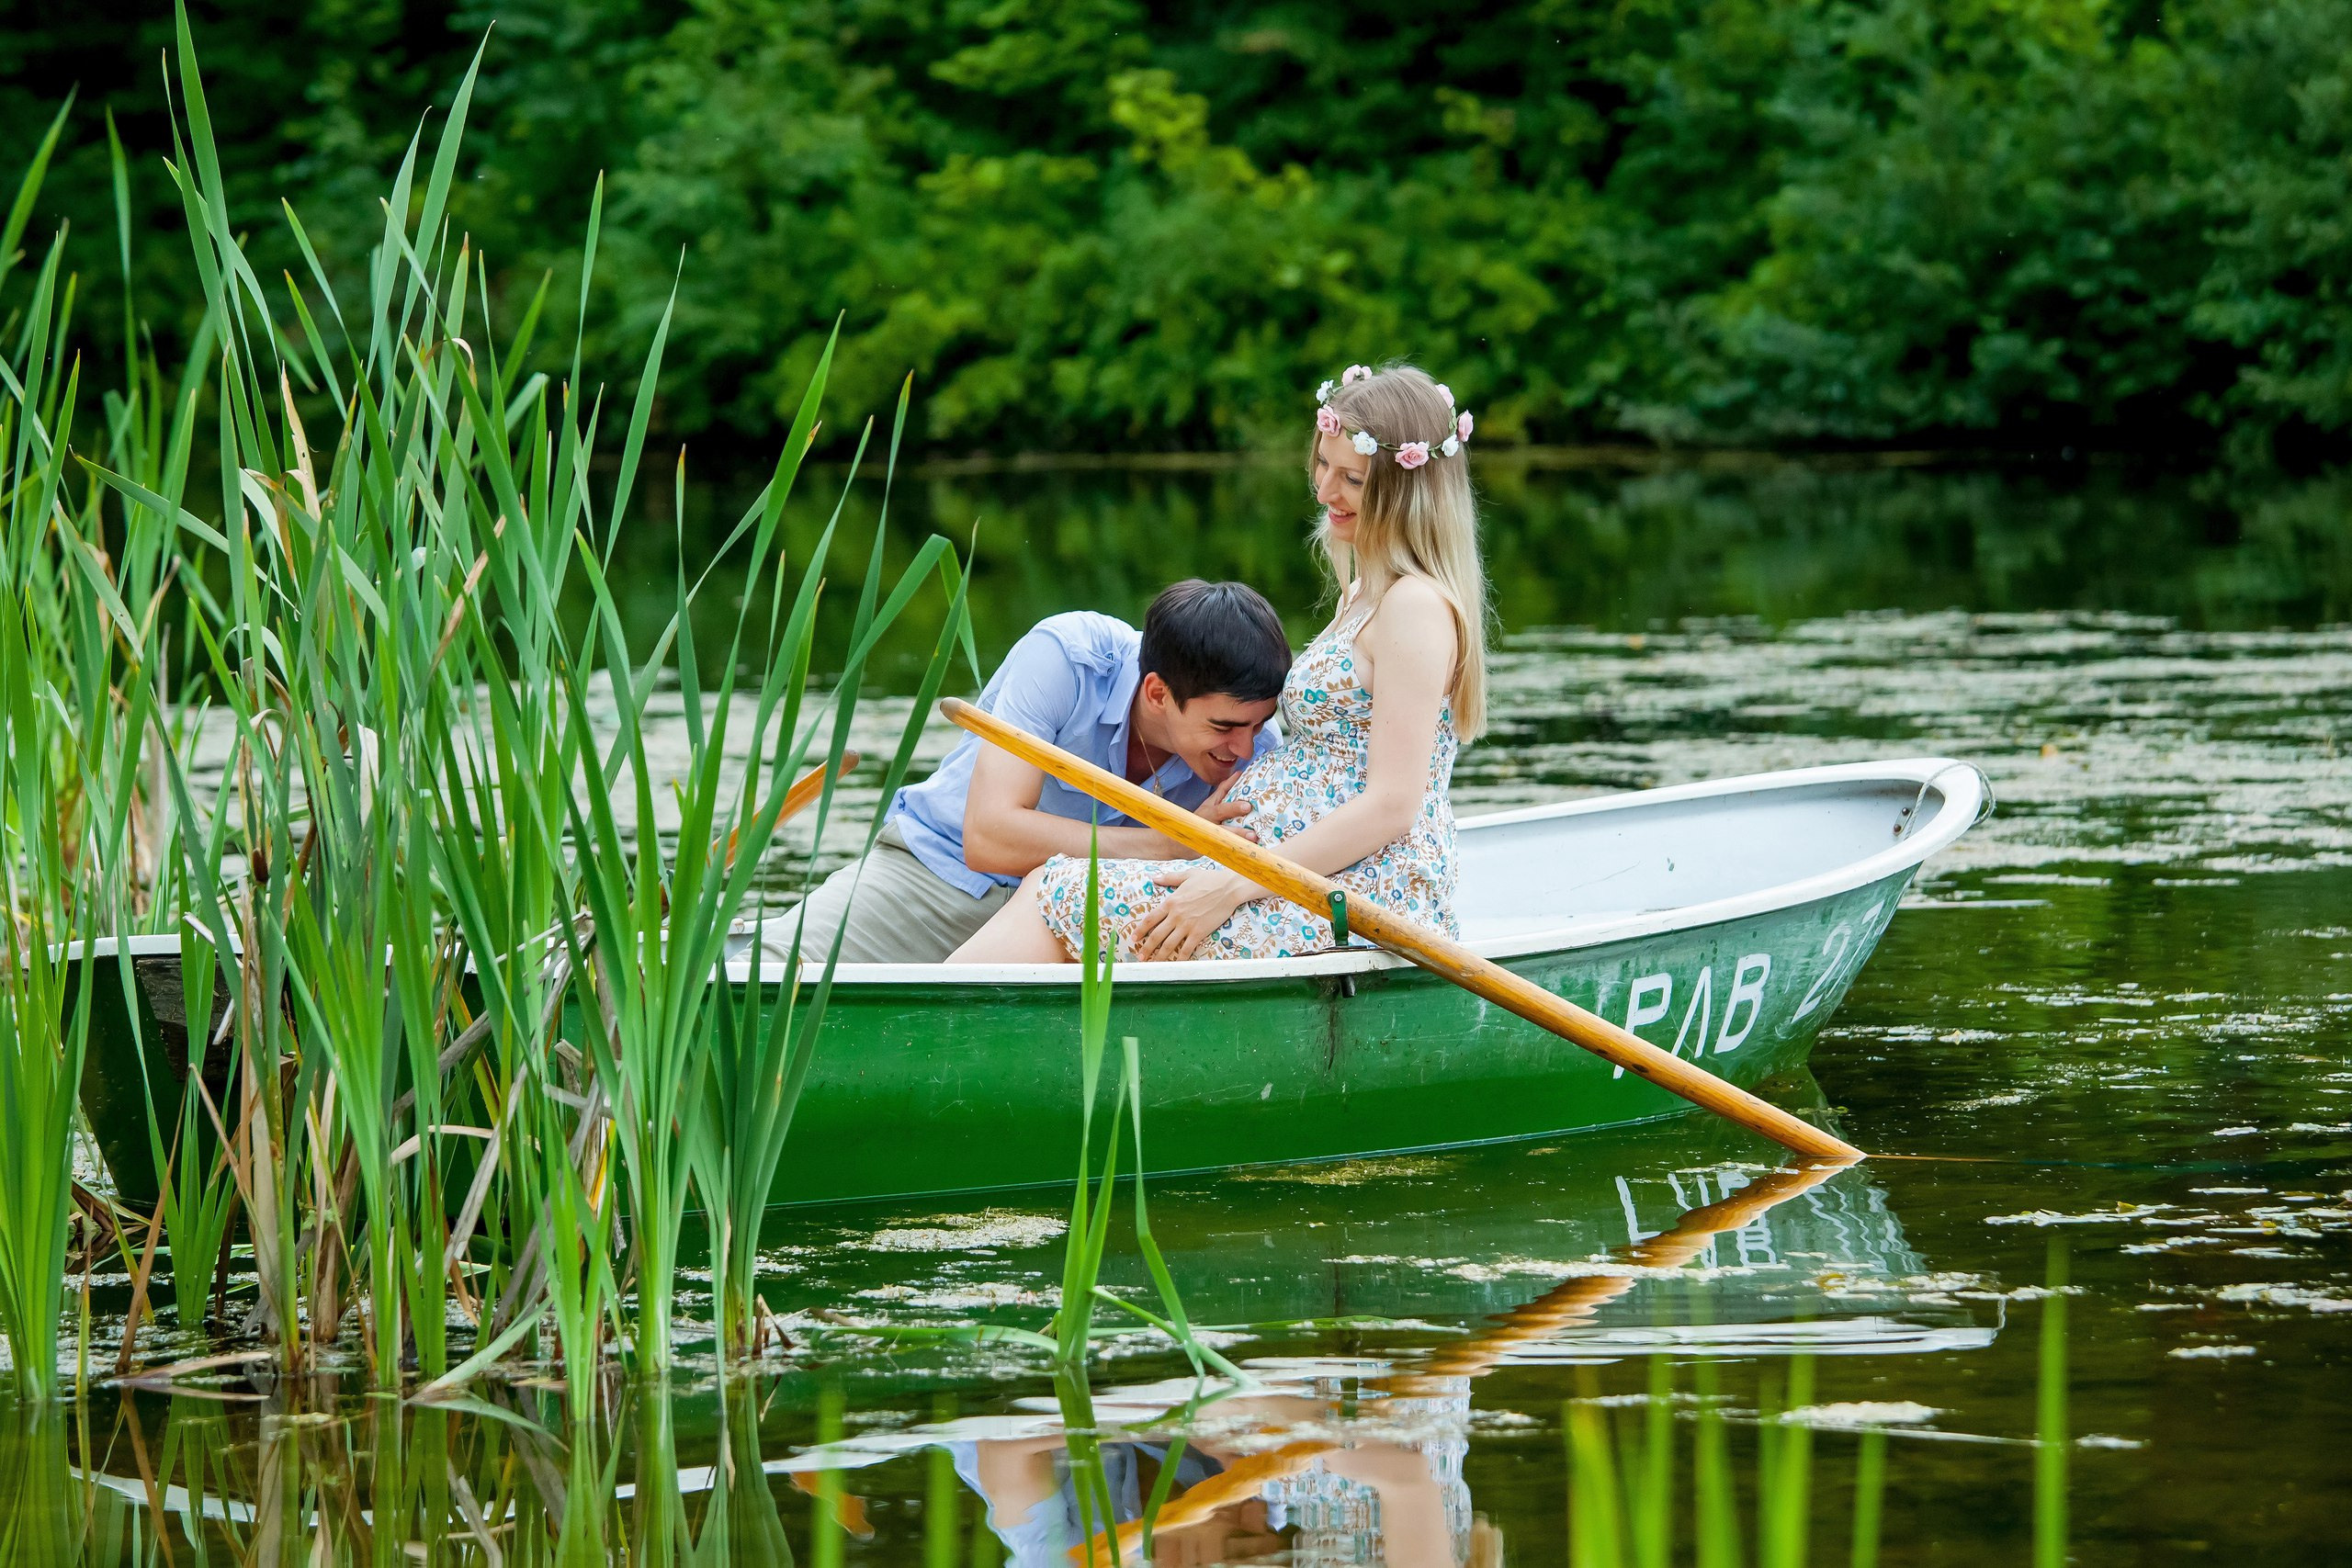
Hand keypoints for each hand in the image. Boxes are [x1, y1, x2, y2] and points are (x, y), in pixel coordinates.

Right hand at [1129, 778, 1257, 859]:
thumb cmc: (1197, 822)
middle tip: (1248, 806)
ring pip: (1222, 833)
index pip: (1220, 792)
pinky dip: (1232, 850)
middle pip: (1220, 811)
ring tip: (1253, 836)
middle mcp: (1206, 818)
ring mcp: (1205, 833)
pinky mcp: (1205, 848)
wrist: (1173, 843)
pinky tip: (1244, 852)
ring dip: (1237, 834)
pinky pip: (1221, 849)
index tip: (1240, 775)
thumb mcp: (1208, 805)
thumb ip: (1223, 792)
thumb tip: (1238, 774)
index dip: (1229, 784)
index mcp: (1209, 807)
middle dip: (1233, 808)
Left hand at [1130, 863, 1258, 960]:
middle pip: (1156, 935)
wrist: (1228, 888)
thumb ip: (1169, 878)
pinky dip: (1180, 958)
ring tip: (1152, 964)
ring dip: (1159, 956)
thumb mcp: (1186, 875)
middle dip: (1146, 948)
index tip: (1134, 938)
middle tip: (1140, 956)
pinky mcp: (1199, 932)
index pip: (1150, 919)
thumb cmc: (1209, 879)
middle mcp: (1176, 915)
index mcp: (1171, 901)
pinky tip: (1176, 964)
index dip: (1140, 930)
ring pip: (1169, 944)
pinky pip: (1187, 949)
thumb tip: (1154, 878)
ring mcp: (1187, 925)